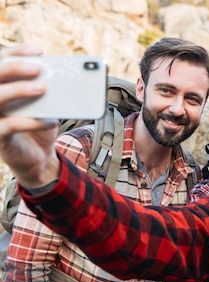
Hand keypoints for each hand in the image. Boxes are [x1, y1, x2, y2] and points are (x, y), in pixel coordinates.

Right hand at [0, 44, 59, 186]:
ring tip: (42, 88)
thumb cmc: (38, 125)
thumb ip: (44, 89)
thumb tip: (58, 73)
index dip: (16, 53)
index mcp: (0, 86)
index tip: (39, 51)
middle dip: (14, 68)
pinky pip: (10, 126)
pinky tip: (49, 120)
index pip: (0, 62)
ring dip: (19, 90)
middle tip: (38, 68)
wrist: (39, 158)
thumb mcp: (43, 104)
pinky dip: (31, 122)